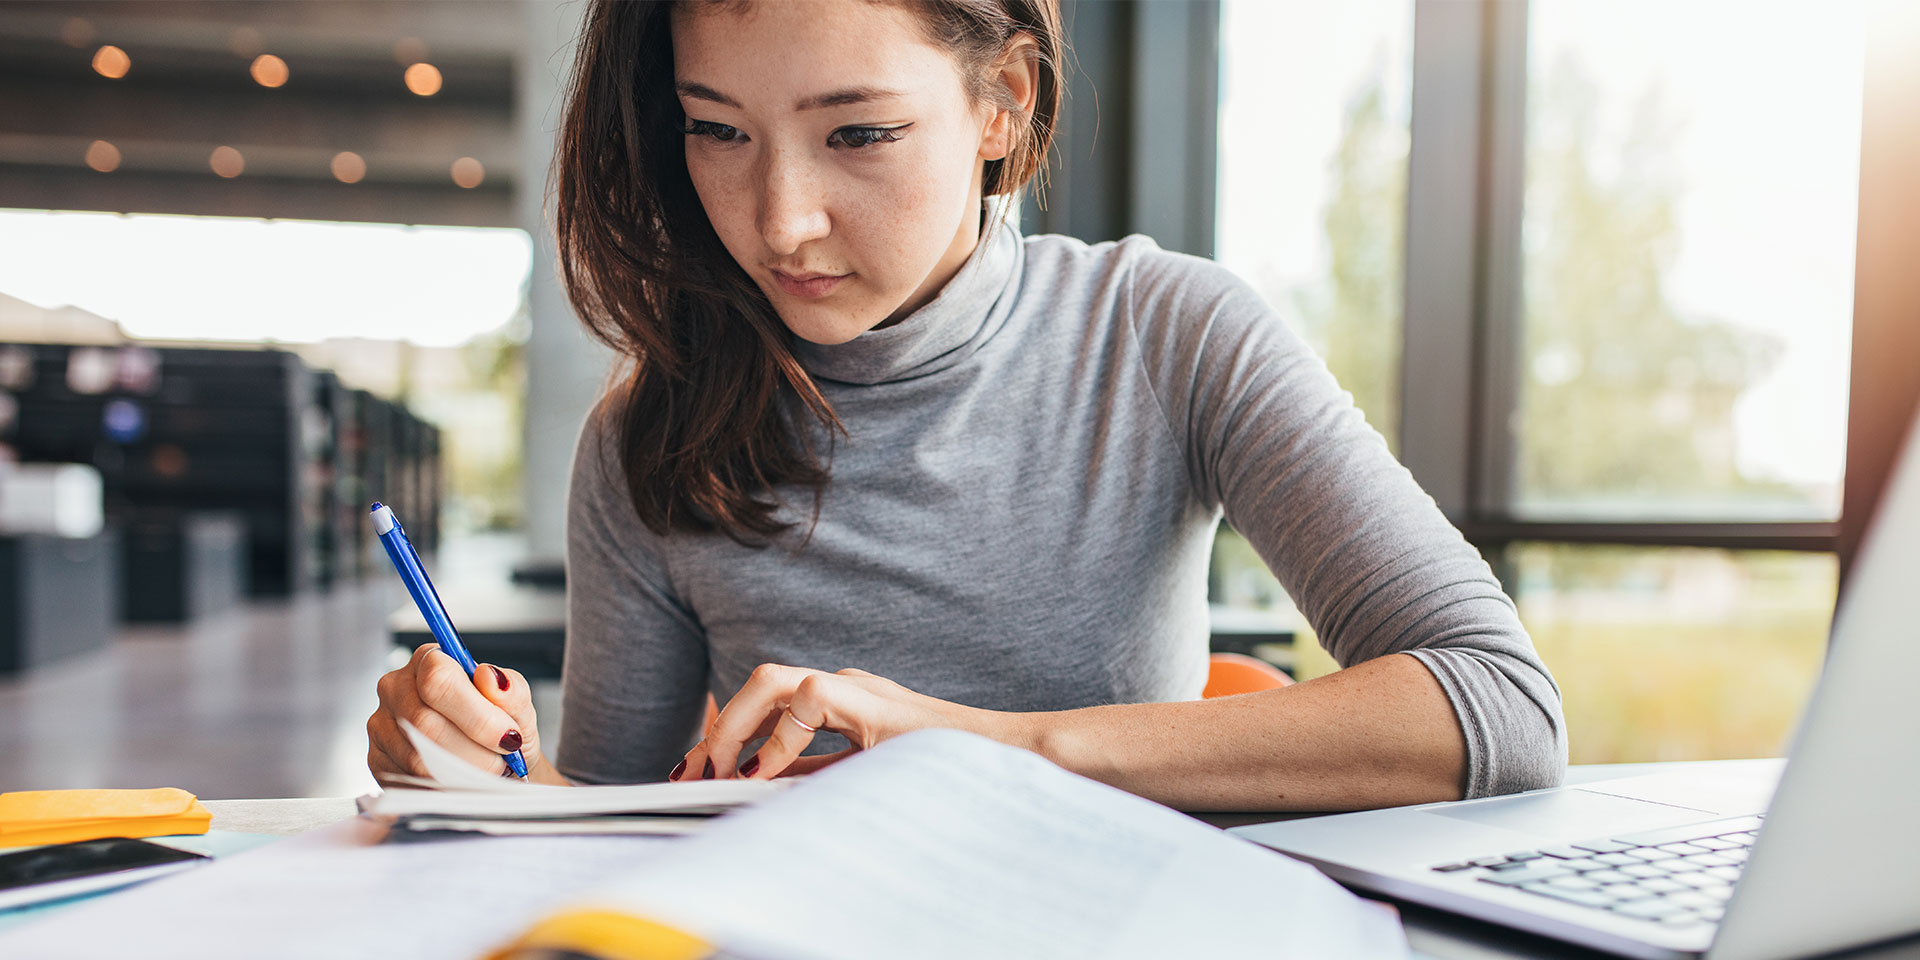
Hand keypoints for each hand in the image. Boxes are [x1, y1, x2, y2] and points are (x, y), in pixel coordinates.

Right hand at [366, 644, 566, 785]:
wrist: (494, 763)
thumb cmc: (500, 728)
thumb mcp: (517, 706)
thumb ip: (510, 690)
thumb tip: (489, 677)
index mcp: (430, 661)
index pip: (438, 678)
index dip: (477, 714)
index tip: (507, 736)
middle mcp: (397, 687)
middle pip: (425, 722)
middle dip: (473, 750)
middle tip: (501, 763)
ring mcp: (381, 724)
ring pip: (418, 757)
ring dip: (461, 771)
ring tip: (486, 771)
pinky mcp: (378, 759)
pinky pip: (408, 780)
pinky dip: (444, 786)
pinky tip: (463, 780)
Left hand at [677, 664, 1004, 780]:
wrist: (1001, 761)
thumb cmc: (939, 772)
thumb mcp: (860, 776)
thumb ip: (813, 776)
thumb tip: (756, 790)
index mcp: (841, 703)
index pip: (767, 707)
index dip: (725, 736)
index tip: (693, 773)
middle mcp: (844, 686)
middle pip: (760, 684)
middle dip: (718, 728)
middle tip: (694, 775)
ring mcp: (857, 688)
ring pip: (772, 679)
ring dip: (736, 724)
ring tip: (719, 769)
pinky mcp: (868, 698)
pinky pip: (806, 699)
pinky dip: (778, 740)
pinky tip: (767, 775)